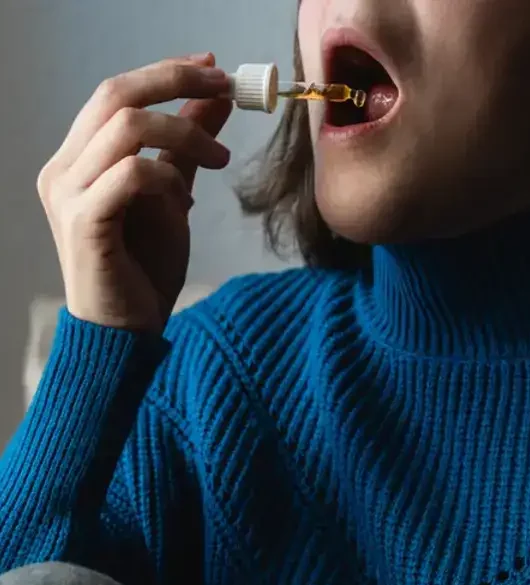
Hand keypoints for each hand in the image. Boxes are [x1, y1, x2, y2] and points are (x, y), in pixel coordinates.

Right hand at [36, 53, 232, 331]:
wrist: (127, 332)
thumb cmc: (144, 270)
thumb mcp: (172, 197)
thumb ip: (185, 150)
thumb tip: (214, 101)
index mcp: (79, 160)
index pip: (115, 93)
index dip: (164, 73)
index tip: (213, 67)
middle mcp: (64, 169)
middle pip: (115, 94)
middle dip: (175, 82)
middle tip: (225, 88)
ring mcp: (68, 194)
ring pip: (125, 127)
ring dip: (184, 133)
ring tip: (220, 159)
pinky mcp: (84, 223)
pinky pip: (130, 175)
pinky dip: (167, 176)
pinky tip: (186, 199)